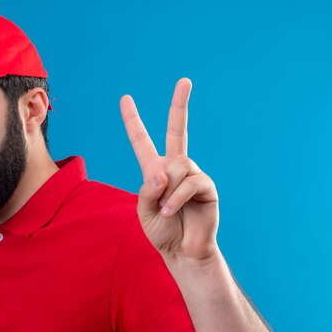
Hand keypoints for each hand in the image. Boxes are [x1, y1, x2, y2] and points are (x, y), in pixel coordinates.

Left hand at [120, 78, 218, 260]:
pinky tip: (172, 210)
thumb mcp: (143, 211)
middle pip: (178, 130)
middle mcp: (174, 167)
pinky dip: (177, 197)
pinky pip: (189, 181)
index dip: (133, 121)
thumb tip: (163, 170)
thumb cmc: (161, 231)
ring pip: (177, 165)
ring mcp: (192, 174)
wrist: (182, 251)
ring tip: (165, 209)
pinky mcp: (206, 186)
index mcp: (154, 171)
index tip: (125, 99)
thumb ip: (147, 189)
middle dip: (180, 105)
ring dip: (167, 190)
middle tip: (185, 80)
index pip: (142, 142)